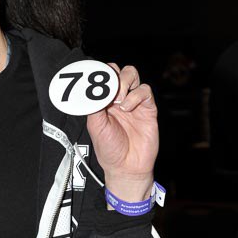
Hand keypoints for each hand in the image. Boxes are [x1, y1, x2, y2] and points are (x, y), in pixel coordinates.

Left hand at [86, 63, 158, 202]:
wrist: (126, 167)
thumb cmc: (109, 149)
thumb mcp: (95, 126)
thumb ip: (93, 106)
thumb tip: (89, 88)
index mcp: (103, 101)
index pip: (101, 77)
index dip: (97, 74)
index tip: (92, 78)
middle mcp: (118, 98)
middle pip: (117, 70)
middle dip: (111, 76)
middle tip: (106, 92)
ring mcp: (133, 101)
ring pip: (132, 74)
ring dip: (123, 83)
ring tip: (117, 101)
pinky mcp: (148, 108)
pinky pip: (145, 90)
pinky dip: (135, 95)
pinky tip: (127, 108)